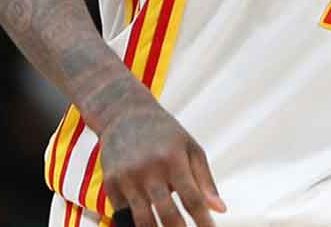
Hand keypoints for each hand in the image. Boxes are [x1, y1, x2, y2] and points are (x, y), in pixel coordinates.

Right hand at [98, 95, 225, 226]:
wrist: (123, 114)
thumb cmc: (164, 133)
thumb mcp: (190, 148)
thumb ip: (205, 180)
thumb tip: (220, 209)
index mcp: (173, 159)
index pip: (192, 199)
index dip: (203, 221)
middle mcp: (149, 169)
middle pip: (168, 214)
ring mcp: (127, 178)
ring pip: (144, 221)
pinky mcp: (110, 185)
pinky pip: (125, 215)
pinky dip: (136, 224)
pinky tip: (148, 224)